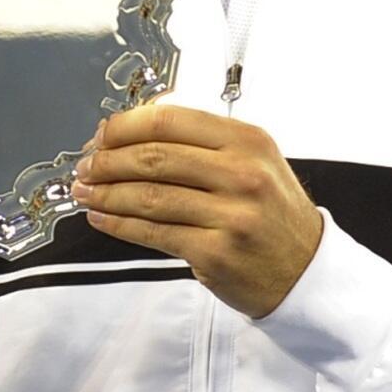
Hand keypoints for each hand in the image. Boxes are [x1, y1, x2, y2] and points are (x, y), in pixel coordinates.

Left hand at [70, 100, 322, 318]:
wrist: (306, 271)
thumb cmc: (273, 215)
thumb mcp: (255, 163)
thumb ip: (204, 144)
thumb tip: (133, 133)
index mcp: (248, 141)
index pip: (170, 120)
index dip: (125, 126)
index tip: (103, 135)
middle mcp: (242, 173)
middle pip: (153, 157)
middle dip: (107, 160)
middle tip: (86, 167)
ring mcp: (230, 214)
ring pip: (147, 196)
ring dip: (105, 193)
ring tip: (85, 192)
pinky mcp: (214, 252)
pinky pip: (152, 233)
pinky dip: (118, 224)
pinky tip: (102, 218)